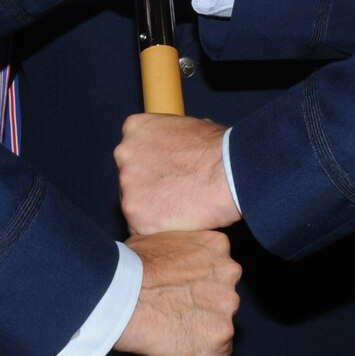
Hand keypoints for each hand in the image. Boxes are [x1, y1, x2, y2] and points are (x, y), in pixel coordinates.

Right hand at [114, 230, 241, 355]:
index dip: (202, 283)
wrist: (121, 296)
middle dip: (207, 307)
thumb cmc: (130, 267)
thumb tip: (172, 261)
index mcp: (216, 246)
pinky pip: (219, 354)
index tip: (186, 292)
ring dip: (205, 331)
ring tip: (176, 331)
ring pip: (223, 326)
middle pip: (224, 296)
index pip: (220, 268)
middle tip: (179, 312)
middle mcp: (229, 273)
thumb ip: (179, 250)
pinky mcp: (220, 338)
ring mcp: (226, 307)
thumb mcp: (158, 240)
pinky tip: (183, 351)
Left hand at [117, 114, 238, 234]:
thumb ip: (173, 139)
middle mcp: (124, 153)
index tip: (168, 174)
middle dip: (148, 187)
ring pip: (134, 203)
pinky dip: (157, 228)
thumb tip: (180, 144)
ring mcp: (127, 185)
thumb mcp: (193, 127)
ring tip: (181, 207)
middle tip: (174, 193)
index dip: (152, 165)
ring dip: (152, 208)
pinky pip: (141, 227)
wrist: (230, 174)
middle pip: (130, 177)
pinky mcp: (135, 215)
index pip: (134, 151)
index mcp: (135, 128)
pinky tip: (178, 221)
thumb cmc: (220, 150)